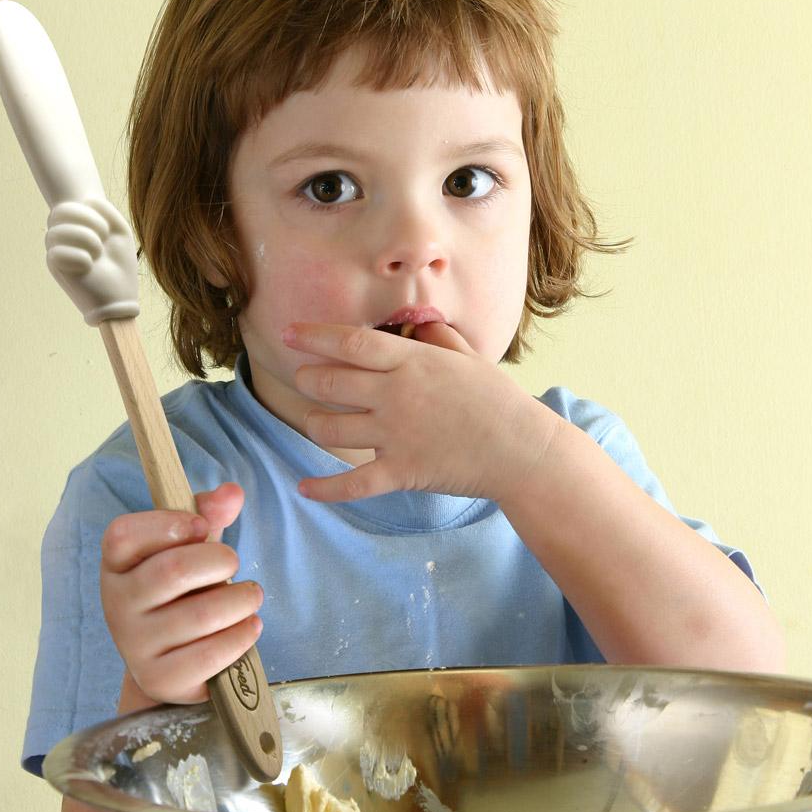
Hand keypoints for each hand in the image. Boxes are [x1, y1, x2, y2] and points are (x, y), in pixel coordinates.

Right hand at [45, 196, 138, 323]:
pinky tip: (90, 266)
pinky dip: (80, 257)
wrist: (120, 298)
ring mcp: (58, 252)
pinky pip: (57, 253)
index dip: (87, 211)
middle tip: (103, 236)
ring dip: (85, 239)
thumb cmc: (121, 266)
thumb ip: (107, 211)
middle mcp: (64, 238)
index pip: (67, 206)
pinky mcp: (56, 268)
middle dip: (87, 220)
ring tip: (98, 253)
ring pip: (55, 232)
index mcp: (77, 227)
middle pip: (58, 213)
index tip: (106, 228)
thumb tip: (88, 199)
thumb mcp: (120, 232)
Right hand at [100, 483, 262, 703]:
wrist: (175, 660)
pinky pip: (211, 655)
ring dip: (242, 600)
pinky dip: (242, 636)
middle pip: (173, 570)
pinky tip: (250, 626)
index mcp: (118, 564)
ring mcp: (135, 646)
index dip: (170, 524)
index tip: (202, 528)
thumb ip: (208, 514)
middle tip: (233, 565)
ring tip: (251, 597)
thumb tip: (231, 493)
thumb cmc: (185, 590)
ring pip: (202, 614)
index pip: (124, 534)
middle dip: (220, 561)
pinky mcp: (161, 679)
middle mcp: (117, 604)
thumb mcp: (192, 547)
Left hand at [285, 321, 558, 502]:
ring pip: (330, 429)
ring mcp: (395, 435)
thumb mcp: (468, 357)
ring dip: (313, 423)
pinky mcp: (401, 472)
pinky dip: (323, 488)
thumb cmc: (498, 399)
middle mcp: (396, 395)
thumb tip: (416, 324)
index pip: (351, 343)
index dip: (314, 337)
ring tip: (315, 420)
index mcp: (413, 362)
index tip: (289, 334)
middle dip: (307, 379)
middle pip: (330, 383)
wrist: (521, 449)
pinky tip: (304, 488)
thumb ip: (436, 338)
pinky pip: (351, 483)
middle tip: (303, 377)